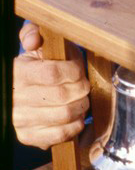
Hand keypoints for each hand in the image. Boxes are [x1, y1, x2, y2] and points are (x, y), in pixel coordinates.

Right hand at [13, 23, 89, 149]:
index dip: (74, 71)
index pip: (53, 73)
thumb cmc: (35, 67)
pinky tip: (75, 116)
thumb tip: (33, 38)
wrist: (18, 94)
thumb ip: (34, 33)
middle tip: (84, 85)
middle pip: (63, 95)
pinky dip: (75, 124)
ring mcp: (21, 120)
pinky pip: (61, 134)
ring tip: (81, 99)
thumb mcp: (35, 46)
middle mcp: (16, 99)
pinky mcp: (28, 136)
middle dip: (81, 89)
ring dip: (81, 106)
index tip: (78, 70)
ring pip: (65, 115)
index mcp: (18, 73)